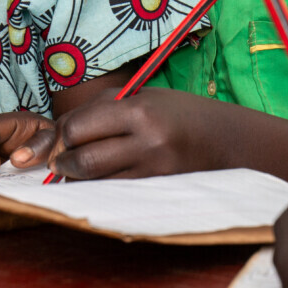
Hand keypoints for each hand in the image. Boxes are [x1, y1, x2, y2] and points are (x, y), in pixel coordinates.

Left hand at [25, 87, 224, 179]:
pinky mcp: (157, 188)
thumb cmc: (182, 113)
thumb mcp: (145, 97)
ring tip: (75, 169)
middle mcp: (146, 142)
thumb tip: (61, 129)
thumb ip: (103, 109)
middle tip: (59, 160)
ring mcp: (153, 170)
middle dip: (62, 162)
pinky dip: (99, 186)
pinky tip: (99, 178)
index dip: (61, 134)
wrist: (228, 139)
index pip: (79, 127)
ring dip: (77, 178)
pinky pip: (115, 191)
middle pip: (83, 160)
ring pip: (96, 181)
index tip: (60, 137)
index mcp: (140, 110)